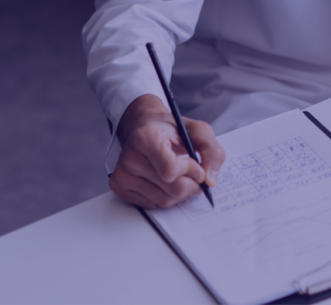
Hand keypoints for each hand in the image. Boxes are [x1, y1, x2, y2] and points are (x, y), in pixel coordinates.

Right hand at [109, 94, 225, 208]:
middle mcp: (130, 157)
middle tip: (196, 176)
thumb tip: (210, 180)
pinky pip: (151, 204)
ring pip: (163, 200)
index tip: (198, 167)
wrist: (144, 127)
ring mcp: (122, 174)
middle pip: (170, 188)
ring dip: (180, 193)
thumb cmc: (170, 129)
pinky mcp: (119, 186)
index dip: (191, 171)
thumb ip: (212, 151)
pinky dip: (165, 197)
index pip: (171, 170)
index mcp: (146, 138)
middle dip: (191, 185)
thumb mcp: (198, 130)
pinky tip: (166, 182)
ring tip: (182, 177)